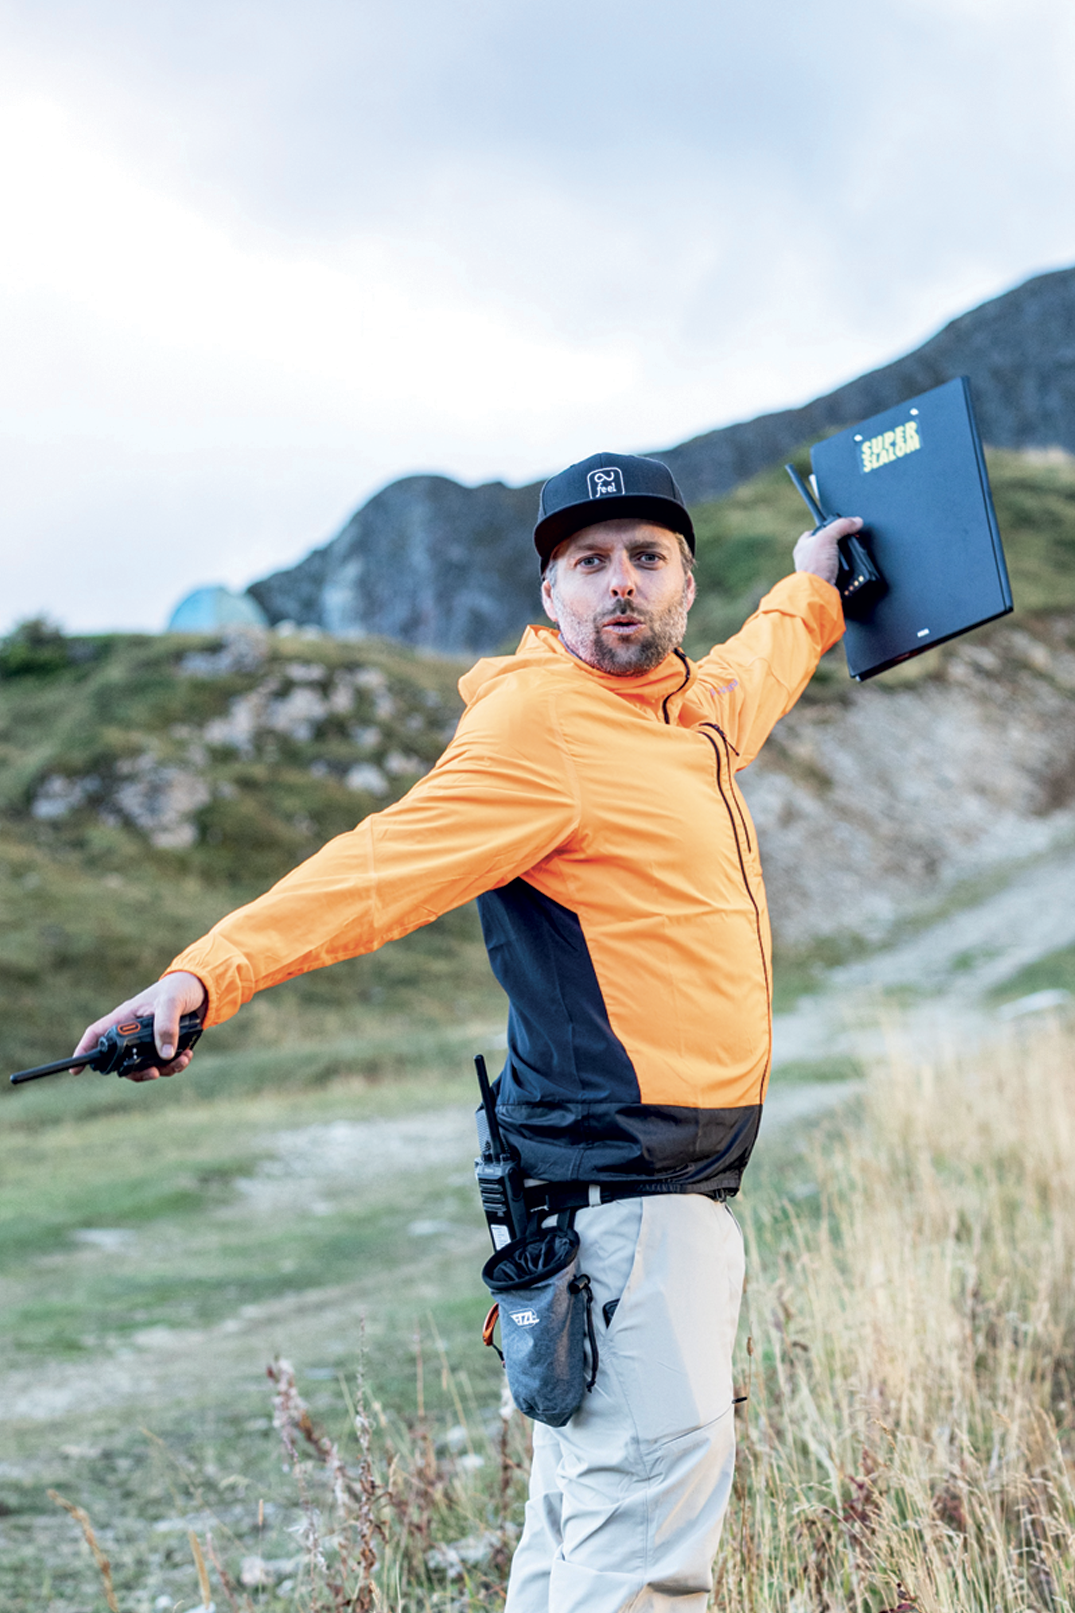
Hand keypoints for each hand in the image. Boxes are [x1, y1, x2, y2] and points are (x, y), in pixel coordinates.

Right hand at [73, 972, 207, 1081]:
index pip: (97, 1033)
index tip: (76, 1070)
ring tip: (181, 1061)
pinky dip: (174, 1065)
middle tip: (155, 1072)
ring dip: (161, 1069)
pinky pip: (162, 1063)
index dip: (85, 1050)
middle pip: (121, 1060)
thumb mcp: (171, 1002)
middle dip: (137, 1071)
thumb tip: (164, 1055)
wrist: (203, 989)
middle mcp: (133, 1030)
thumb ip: (166, 1026)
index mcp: (126, 1016)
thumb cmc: (180, 988)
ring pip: (143, 1065)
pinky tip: (187, 1056)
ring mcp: (147, 1039)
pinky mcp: (163, 1044)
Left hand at [793, 515, 862, 587]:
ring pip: (834, 560)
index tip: (838, 527)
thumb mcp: (827, 537)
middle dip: (838, 545)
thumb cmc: (814, 567)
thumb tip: (855, 521)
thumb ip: (841, 525)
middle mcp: (809, 559)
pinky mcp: (828, 581)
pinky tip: (849, 570)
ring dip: (844, 559)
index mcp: (803, 547)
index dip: (827, 528)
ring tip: (849, 558)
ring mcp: (819, 571)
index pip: (815, 532)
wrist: (818, 592)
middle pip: (827, 546)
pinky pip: (840, 573)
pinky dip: (846, 571)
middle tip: (847, 544)